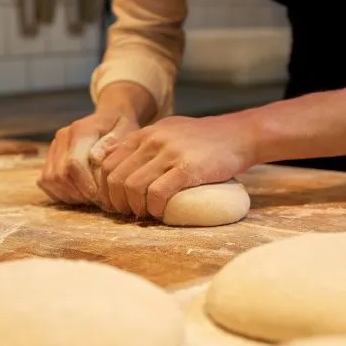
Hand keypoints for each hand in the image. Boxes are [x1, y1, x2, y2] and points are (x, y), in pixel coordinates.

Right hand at [37, 111, 139, 203]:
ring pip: (49, 180)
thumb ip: (112, 143)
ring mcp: (54, 146)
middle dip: (78, 193)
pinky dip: (60, 193)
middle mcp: (62, 137)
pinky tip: (78, 194)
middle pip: (60, 175)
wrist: (108, 117)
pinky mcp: (50, 156)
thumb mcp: (126, 131)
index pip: (73, 164)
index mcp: (81, 130)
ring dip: (68, 195)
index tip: (100, 197)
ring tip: (89, 198)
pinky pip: (46, 181)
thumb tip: (94, 158)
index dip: (85, 185)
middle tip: (97, 200)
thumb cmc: (120, 127)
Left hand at [97, 114, 257, 218]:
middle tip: (127, 212)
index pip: (108, 162)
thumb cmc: (204, 138)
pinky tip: (160, 212)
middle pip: (115, 177)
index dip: (105, 187)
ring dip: (134, 207)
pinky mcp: (187, 168)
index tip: (114, 201)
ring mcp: (169, 153)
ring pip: (132, 186)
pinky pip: (157, 193)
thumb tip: (126, 165)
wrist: (239, 135)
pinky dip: (153, 208)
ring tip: (144, 214)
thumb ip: (147, 144)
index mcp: (145, 134)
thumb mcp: (169, 130)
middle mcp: (152, 141)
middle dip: (116, 201)